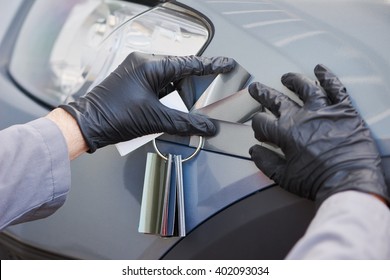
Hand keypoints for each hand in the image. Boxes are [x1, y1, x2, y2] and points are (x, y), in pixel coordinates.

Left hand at [60, 52, 234, 151]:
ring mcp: (136, 74)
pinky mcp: (132, 85)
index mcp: (150, 66)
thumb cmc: (112, 116)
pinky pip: (155, 90)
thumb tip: (207, 127)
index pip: (189, 64)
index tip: (226, 64)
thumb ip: (186, 123)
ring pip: (167, 84)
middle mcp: (142, 65)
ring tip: (167, 116)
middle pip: (178, 75)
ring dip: (172, 101)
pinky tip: (159, 116)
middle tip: (192, 107)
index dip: (211, 65)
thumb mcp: (155, 119)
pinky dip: (162, 103)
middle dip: (187, 93)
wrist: (86, 125)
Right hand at [249, 64, 388, 205]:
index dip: (257, 125)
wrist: (348, 182)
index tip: (259, 129)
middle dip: (263, 94)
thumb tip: (255, 152)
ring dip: (293, 81)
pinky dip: (328, 77)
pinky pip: (336, 88)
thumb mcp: (284, 177)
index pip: (262, 122)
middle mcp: (301, 117)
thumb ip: (266, 162)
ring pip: (305, 88)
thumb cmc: (318, 181)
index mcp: (285, 133)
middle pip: (277, 100)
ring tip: (286, 77)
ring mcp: (323, 111)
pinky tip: (321, 70)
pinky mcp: (344, 110)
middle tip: (256, 88)